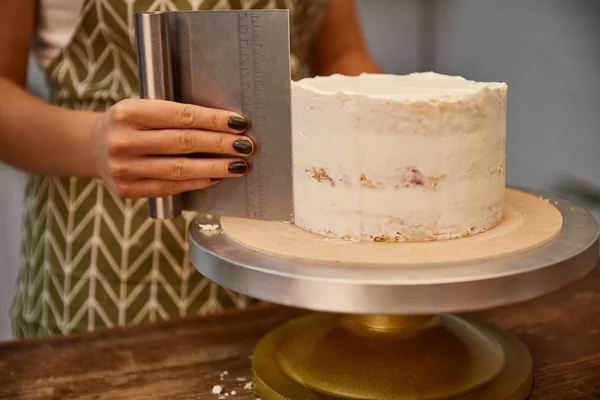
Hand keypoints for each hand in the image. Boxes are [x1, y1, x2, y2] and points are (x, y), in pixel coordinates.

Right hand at [90, 98, 252, 197]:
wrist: (91, 147)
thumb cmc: (129, 123)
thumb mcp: (142, 107)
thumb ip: (174, 115)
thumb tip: (224, 125)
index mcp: (128, 112)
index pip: (180, 116)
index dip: (213, 120)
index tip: (239, 123)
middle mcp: (123, 141)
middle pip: (184, 143)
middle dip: (221, 145)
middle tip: (247, 146)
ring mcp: (124, 168)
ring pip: (180, 169)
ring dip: (215, 168)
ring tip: (239, 165)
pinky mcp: (128, 190)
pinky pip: (171, 187)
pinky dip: (197, 183)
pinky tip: (216, 177)